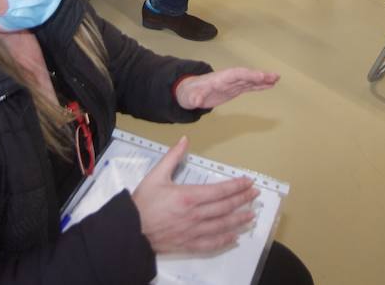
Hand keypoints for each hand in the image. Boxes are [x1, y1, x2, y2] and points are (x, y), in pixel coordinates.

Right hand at [131, 137, 257, 255]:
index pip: (220, 191)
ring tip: (251, 215)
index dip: (236, 186)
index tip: (248, 182)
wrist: (129, 230)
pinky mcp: (188, 244)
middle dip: (242, 200)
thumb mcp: (156, 175)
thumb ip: (172, 157)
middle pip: (225, 207)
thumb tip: (184, 139)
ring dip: (238, 220)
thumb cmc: (142, 202)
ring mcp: (193, 232)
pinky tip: (234, 238)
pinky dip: (224, 241)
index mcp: (188, 196)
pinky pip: (210, 244)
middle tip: (255, 194)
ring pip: (222, 226)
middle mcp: (195, 215)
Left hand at [175, 68, 278, 110]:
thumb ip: (194, 98)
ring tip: (277, 78)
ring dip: (263, 79)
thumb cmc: (189, 92)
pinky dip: (259, 85)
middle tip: (275, 76)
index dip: (249, 75)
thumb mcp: (189, 97)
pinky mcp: (234, 89)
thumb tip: (196, 101)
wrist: (188, 92)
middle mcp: (228, 79)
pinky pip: (249, 86)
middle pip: (246, 75)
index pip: (236, 74)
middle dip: (260, 75)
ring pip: (250, 80)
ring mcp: (232, 84)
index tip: (260, 76)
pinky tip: (270, 85)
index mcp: (220, 78)